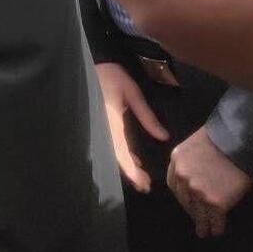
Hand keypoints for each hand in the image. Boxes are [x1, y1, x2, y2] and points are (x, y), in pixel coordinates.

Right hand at [96, 62, 168, 192]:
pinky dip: (122, 155)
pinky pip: (111, 145)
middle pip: (115, 157)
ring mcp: (99, 128)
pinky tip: (134, 161)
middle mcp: (103, 128)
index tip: (142, 182)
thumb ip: (147, 116)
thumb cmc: (110, 75)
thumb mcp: (132, 93)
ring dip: (127, 166)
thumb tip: (164, 137)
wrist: (88, 65)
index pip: (120, 151)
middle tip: (146, 186)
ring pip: (113, 153)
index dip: (130, 169)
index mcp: (110, 121)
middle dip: (130, 173)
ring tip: (143, 179)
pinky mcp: (100, 126)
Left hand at [167, 127, 251, 237]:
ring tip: (205, 232)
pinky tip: (218, 230)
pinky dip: (217, 227)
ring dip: (202, 224)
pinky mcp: (215, 202)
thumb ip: (190, 161)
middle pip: (185, 200)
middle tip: (197, 219)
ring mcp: (198, 191)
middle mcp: (183, 177)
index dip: (182, 196)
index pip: (175, 185)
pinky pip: (215, 219)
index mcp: (176, 160)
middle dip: (191, 211)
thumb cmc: (221, 138)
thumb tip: (195, 175)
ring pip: (198, 213)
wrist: (241, 143)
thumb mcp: (195, 144)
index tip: (188, 203)